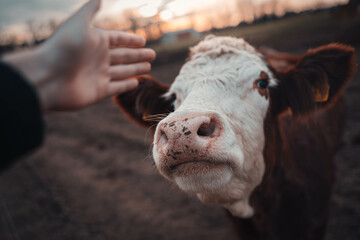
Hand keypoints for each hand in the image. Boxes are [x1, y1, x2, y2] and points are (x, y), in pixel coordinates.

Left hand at [3, 0, 154, 110]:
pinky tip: (136, 82)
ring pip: (122, 71)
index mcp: (95, 41)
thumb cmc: (63, 48)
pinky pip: (117, 87)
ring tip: (148, 66)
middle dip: (137, 55)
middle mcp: (98, 58)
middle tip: (152, 54)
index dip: (130, 40)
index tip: (143, 41)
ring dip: (135, 69)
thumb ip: (89, 11)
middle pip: (123, 56)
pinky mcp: (99, 91)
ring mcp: (99, 75)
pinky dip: (126, 85)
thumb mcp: (78, 24)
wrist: (47, 77)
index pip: (118, 39)